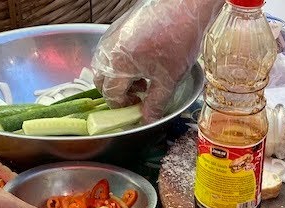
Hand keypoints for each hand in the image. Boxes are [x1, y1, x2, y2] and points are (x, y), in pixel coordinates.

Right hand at [92, 0, 222, 122]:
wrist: (183, 8)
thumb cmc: (177, 42)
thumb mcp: (168, 80)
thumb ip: (154, 104)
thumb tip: (147, 120)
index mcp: (116, 66)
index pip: (110, 95)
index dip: (123, 106)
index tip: (138, 108)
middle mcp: (107, 51)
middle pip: (101, 80)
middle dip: (117, 92)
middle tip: (138, 95)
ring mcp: (111, 36)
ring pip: (104, 64)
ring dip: (118, 77)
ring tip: (142, 78)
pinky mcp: (118, 26)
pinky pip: (111, 50)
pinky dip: (120, 61)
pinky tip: (142, 61)